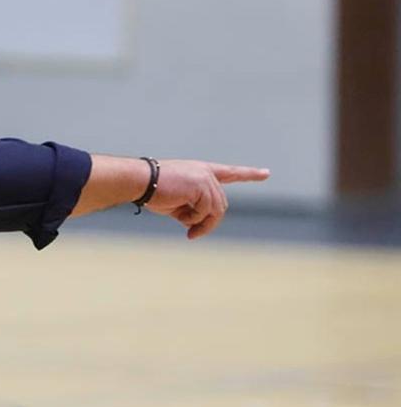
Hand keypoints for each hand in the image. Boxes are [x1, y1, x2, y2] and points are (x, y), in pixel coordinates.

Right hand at [144, 160, 269, 239]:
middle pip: (220, 205)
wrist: (140, 181)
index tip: (266, 173)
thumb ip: (193, 208)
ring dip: (201, 223)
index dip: (248, 174)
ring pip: (216, 211)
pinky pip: (206, 212)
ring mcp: (206, 179)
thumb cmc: (152, 191)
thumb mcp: (177, 202)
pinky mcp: (202, 187)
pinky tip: (180, 216)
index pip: (229, 172)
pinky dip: (194, 220)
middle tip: (192, 234)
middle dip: (208, 223)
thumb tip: (200, 225)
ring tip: (186, 228)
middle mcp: (207, 173)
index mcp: (201, 172)